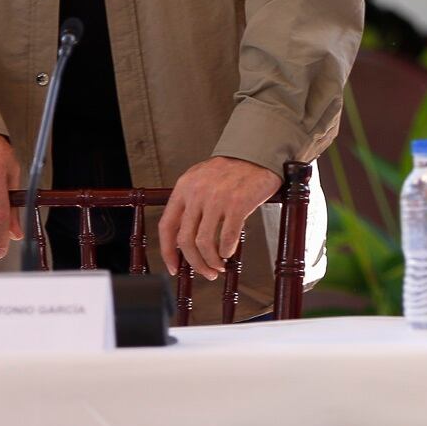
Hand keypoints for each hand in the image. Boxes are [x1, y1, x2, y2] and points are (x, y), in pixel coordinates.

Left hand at [159, 156, 281, 279]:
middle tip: (205, 272)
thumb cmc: (233, 169)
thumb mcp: (202, 180)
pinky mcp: (238, 203)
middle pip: (186, 240)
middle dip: (195, 263)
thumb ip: (191, 204)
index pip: (167, 226)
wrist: (259, 153)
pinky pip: (227, 237)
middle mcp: (197, 193)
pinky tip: (229, 253)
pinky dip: (227, 251)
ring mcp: (217, 198)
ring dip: (211, 261)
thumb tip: (185, 241)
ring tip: (219, 266)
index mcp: (184, 187)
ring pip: (205, 242)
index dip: (168, 252)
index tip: (175, 267)